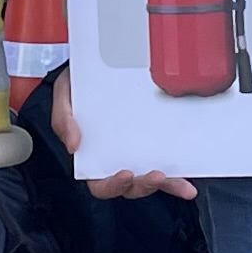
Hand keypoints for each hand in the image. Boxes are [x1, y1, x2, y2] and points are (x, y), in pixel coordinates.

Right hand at [45, 69, 195, 201]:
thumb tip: (74, 146)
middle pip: (130, 187)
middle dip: (143, 186)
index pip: (100, 184)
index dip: (112, 185)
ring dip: (165, 184)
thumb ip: (63, 120)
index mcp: (92, 156)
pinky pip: (167, 164)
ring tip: (177, 181)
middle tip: (155, 175)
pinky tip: (188, 183)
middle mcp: (115, 159)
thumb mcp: (64, 97)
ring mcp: (137, 153)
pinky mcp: (153, 143)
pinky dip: (177, 178)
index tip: (125, 174)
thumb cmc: (79, 85)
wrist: (96, 65)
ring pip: (150, 180)